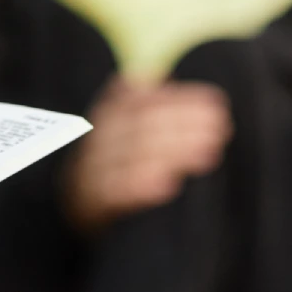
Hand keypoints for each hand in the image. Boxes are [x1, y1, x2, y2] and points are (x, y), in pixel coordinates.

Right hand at [62, 76, 231, 232]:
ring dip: (173, 153)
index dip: (182, 100)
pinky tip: (171, 186)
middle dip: (183, 125)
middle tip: (221, 128)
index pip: (144, 100)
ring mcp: (89, 171)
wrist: (71, 206)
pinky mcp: (90, 203)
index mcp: (105, 115)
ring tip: (210, 153)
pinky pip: (115, 192)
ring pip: (131, 156)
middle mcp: (95, 140)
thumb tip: (178, 85)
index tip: (216, 104)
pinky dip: (142, 187)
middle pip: (140, 126)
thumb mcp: (121, 130)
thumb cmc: (109, 164)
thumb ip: (146, 106)